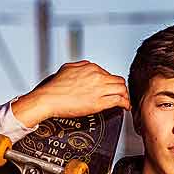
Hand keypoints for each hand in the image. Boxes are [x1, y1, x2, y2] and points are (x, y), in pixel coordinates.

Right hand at [11, 61, 131, 127]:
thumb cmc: (54, 87)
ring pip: (122, 89)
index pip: (108, 73)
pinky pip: (118, 100)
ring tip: (124, 101)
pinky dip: (125, 103)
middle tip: (121, 95)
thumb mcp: (67, 68)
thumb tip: (86, 68)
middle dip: (121, 88)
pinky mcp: (98, 102)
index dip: (110, 83)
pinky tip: (125, 107)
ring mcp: (98, 88)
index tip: (109, 88)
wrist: (48, 99)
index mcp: (90, 67)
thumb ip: (80, 66)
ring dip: (125, 95)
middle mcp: (96, 76)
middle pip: (118, 80)